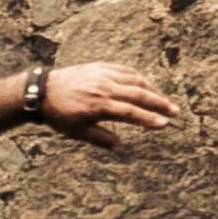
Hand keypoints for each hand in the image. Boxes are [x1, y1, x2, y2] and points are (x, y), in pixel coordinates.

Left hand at [39, 62, 178, 151]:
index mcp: (98, 104)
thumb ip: (103, 140)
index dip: (148, 119)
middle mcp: (103, 87)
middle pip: (138, 94)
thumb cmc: (60, 115)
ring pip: (135, 80)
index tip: (164, 125)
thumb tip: (122, 151)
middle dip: (159, 104)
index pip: (130, 112)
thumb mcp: (78, 132)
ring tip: (166, 101)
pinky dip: (140, 78)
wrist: (42, 91)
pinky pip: (126, 70)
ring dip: (153, 90)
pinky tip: (148, 86)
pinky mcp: (101, 67)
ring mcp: (102, 74)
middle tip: (175, 112)